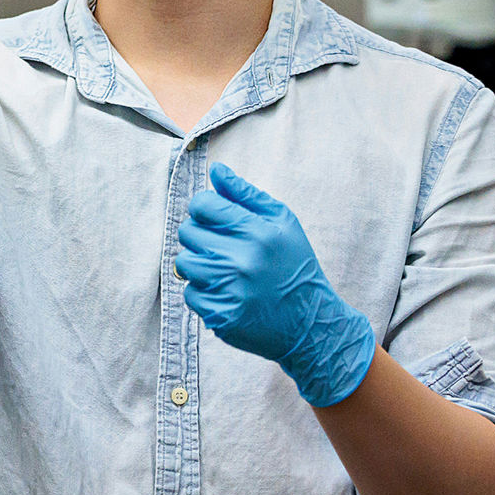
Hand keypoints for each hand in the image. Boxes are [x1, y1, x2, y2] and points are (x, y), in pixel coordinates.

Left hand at [176, 162, 375, 406]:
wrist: (310, 324)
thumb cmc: (295, 265)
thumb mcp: (282, 221)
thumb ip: (245, 193)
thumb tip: (215, 170)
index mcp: (258, 232)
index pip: (203, 205)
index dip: (203, 207)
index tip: (213, 216)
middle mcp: (242, 261)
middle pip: (188, 232)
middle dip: (199, 233)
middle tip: (220, 244)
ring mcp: (230, 292)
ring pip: (183, 263)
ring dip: (198, 262)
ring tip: (221, 267)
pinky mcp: (221, 317)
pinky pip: (190, 294)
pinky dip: (202, 291)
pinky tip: (225, 291)